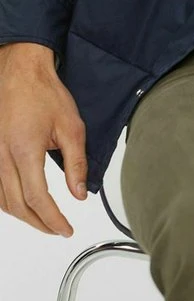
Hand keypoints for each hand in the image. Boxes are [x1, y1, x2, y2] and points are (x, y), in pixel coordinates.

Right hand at [0, 59, 88, 236]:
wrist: (20, 71)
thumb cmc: (44, 93)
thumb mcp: (71, 126)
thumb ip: (76, 163)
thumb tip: (78, 193)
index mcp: (24, 151)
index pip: (36, 199)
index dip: (52, 219)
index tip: (65, 229)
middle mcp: (3, 157)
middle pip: (17, 206)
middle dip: (39, 223)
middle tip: (58, 230)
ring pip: (2, 200)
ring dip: (23, 216)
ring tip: (44, 221)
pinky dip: (8, 203)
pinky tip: (21, 204)